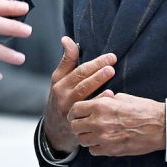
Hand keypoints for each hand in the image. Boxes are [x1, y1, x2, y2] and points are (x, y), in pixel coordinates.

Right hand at [42, 37, 116, 153]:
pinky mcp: (75, 120)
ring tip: (110, 73)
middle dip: (98, 70)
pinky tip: (110, 96)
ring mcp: (68, 108)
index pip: (78, 69)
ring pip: (84, 93)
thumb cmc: (61, 97)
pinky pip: (88, 110)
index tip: (110, 56)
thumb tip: (66, 39)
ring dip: (98, 82)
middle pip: (81, 79)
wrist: (54, 127)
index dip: (94, 62)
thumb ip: (67, 59)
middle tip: (112, 63)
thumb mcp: (59, 78)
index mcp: (59, 81)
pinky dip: (99, 101)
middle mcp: (62, 94)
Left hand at [69, 91, 165, 156]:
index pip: (75, 109)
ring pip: (82, 140)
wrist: (160, 126)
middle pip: (75, 126)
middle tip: (83, 125)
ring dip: (85, 136)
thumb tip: (97, 101)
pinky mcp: (111, 150)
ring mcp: (104, 137)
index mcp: (101, 105)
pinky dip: (95, 147)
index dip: (74, 112)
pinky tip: (101, 141)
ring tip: (93, 133)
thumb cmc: (144, 109)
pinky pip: (93, 150)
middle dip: (77, 125)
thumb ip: (105, 100)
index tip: (76, 114)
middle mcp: (99, 122)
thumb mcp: (122, 97)